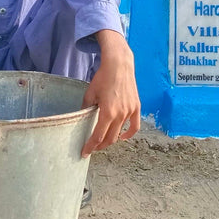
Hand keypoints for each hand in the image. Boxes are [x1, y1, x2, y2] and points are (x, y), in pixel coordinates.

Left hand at [81, 30, 140, 155]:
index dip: (90, 146)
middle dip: (100, 145)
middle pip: (110, 138)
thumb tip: (81, 118)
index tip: (84, 153)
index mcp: (107, 113)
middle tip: (93, 147)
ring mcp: (130, 112)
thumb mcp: (90, 93)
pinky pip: (134, 126)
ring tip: (103, 141)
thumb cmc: (103, 78)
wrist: (119, 65)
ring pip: (120, 133)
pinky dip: (128, 134)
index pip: (98, 136)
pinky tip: (122, 137)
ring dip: (111, 139)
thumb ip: (86, 108)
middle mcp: (120, 115)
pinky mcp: (136, 107)